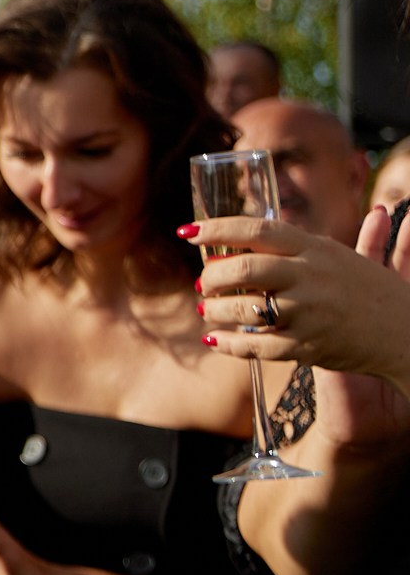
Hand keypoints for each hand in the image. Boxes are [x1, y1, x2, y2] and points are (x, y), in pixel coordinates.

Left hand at [192, 211, 409, 391]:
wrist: (406, 331)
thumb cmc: (369, 290)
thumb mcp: (342, 255)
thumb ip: (297, 245)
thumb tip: (248, 230)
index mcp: (316, 249)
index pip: (258, 229)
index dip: (216, 228)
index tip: (187, 232)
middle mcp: (311, 277)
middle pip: (245, 268)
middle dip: (212, 276)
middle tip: (204, 283)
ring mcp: (310, 313)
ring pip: (244, 309)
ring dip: (216, 310)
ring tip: (209, 310)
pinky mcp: (308, 346)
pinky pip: (256, 346)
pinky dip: (228, 343)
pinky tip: (215, 339)